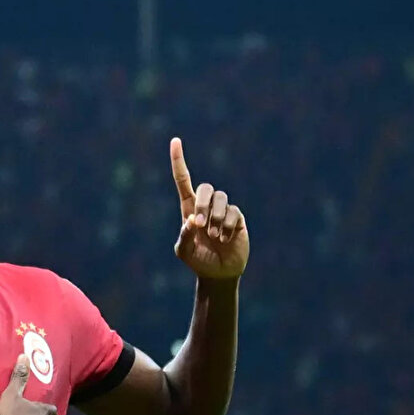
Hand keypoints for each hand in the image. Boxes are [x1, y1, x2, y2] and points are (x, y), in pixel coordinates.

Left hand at [170, 137, 249, 279]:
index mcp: (189, 208)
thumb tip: (191, 220)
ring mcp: (223, 211)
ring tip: (215, 236)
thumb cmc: (198, 260)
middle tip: (199, 225)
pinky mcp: (238, 219)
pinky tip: (225, 239)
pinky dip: (228, 226)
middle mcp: (206, 206)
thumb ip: (184, 236)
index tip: (175, 141)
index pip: (183, 180)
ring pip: (221, 198)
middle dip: (202, 204)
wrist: (219, 273)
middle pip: (205, 188)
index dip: (179, 160)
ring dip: (216, 218)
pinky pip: (234, 212)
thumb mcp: (184, 251)